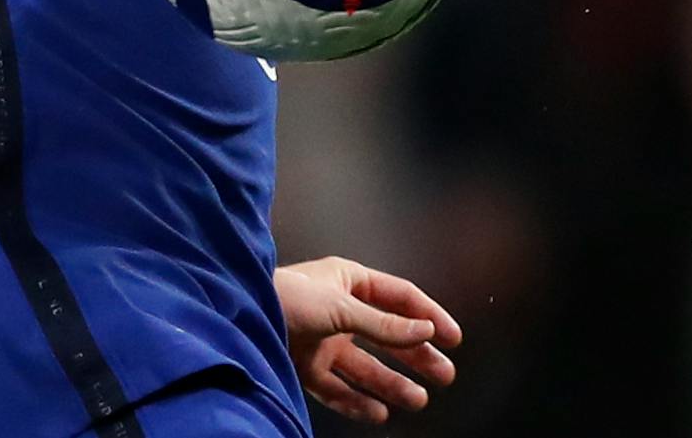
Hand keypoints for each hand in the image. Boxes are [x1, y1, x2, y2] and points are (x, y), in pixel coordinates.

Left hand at [274, 256, 461, 423]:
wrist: (237, 316)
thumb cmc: (288, 297)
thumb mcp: (341, 307)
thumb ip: (384, 324)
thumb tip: (427, 331)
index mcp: (348, 281)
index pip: (399, 297)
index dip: (428, 316)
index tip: (454, 338)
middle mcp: (339, 310)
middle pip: (388, 336)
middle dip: (416, 356)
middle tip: (445, 375)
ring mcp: (322, 339)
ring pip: (366, 366)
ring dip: (392, 383)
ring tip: (419, 400)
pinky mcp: (306, 365)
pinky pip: (338, 388)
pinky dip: (358, 401)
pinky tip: (379, 412)